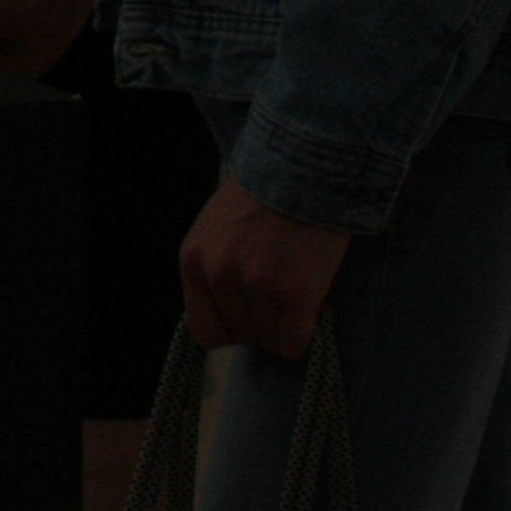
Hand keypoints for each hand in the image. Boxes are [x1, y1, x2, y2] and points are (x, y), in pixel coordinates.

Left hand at [179, 175, 348, 358]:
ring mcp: (257, 285)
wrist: (303, 167)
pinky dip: (306, 337)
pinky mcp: (296, 293)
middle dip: (265, 326)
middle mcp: (219, 275)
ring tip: (301, 297)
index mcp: (194, 260)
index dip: (230, 331)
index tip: (250, 317)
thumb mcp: (216, 227)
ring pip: (270, 341)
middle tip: (284, 303)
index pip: (203, 329)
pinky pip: (296, 343)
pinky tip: (316, 311)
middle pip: (242, 335)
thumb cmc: (264, 195)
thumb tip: (231, 313)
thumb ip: (214, 267)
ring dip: (288, 329)